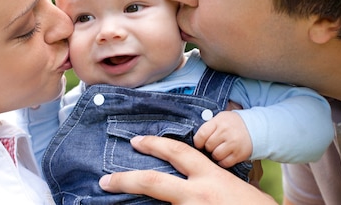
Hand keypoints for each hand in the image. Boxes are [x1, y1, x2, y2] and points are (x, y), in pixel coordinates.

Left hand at [99, 136, 276, 204]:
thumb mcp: (234, 187)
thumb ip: (210, 181)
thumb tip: (189, 179)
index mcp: (211, 178)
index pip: (178, 153)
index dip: (155, 144)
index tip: (137, 141)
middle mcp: (198, 194)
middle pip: (153, 182)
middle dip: (126, 180)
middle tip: (106, 181)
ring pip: (159, 204)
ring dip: (141, 201)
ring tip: (117, 199)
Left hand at [194, 110, 252, 166]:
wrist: (255, 127)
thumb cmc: (233, 124)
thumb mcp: (220, 118)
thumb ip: (208, 126)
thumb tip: (195, 139)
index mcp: (219, 122)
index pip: (202, 134)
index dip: (198, 141)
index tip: (199, 143)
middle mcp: (226, 132)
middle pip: (208, 146)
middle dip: (208, 147)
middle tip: (212, 146)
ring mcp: (233, 144)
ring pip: (216, 155)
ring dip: (215, 155)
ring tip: (219, 150)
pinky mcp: (239, 154)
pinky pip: (225, 163)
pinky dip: (223, 161)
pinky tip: (225, 156)